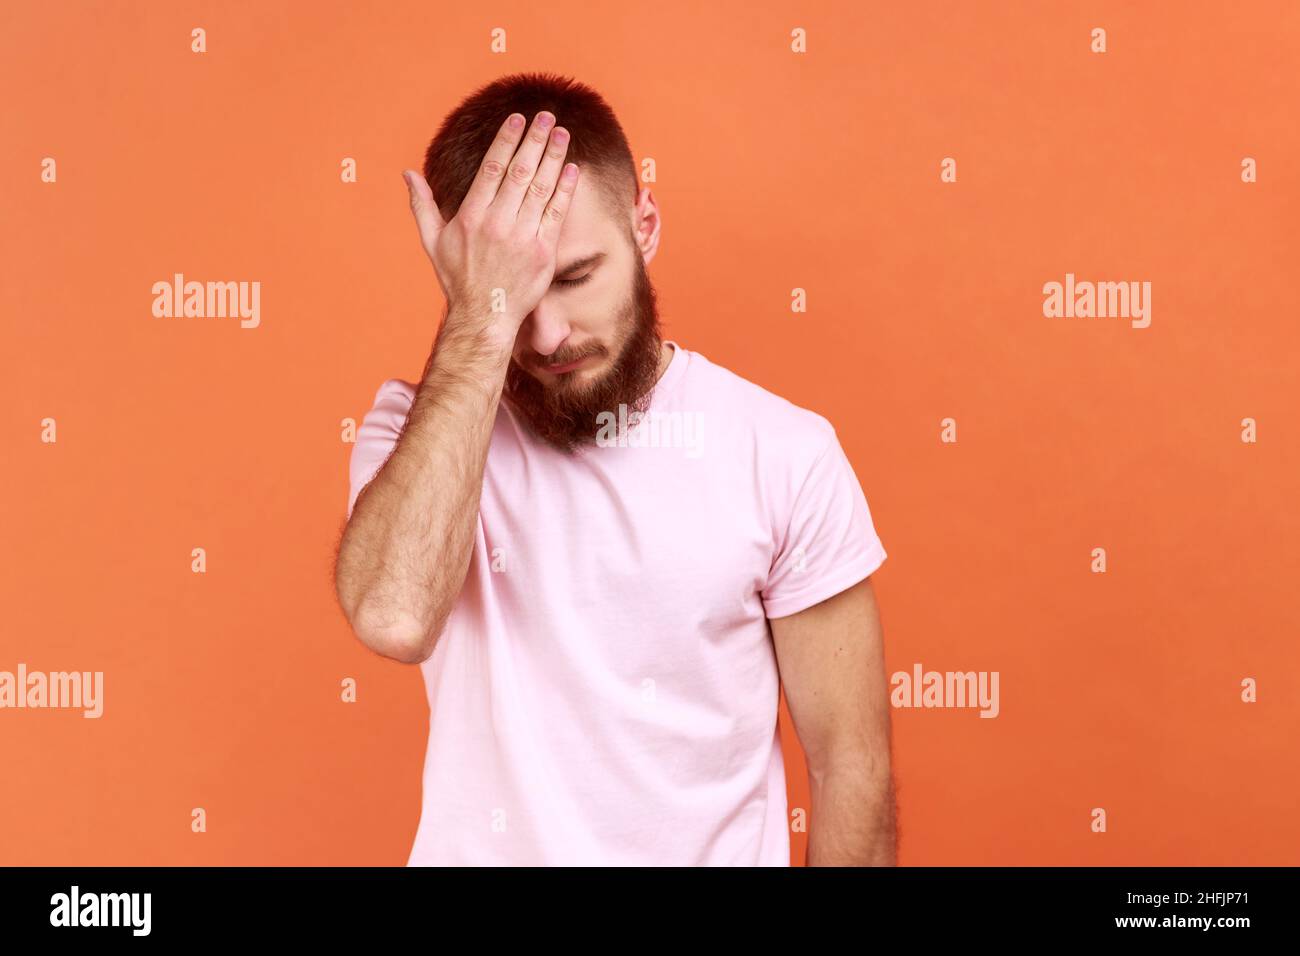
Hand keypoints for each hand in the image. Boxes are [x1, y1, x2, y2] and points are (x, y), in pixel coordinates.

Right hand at [402, 111, 578, 348]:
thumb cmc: (458, 279)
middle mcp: (497, 222)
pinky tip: (572, 168)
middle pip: (520, 171)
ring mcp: (522, 237)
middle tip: (546, 116)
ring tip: (562, 133)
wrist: (485, 317)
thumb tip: (408, 173)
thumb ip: (423, 205)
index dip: (507, 140)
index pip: (492, 168)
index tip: (518, 119)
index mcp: (471, 215)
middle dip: (535, 140)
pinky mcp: (543, 252)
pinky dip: (565, 189)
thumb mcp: (433, 242)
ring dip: (553, 157)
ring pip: (541, 188)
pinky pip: (556, 213)